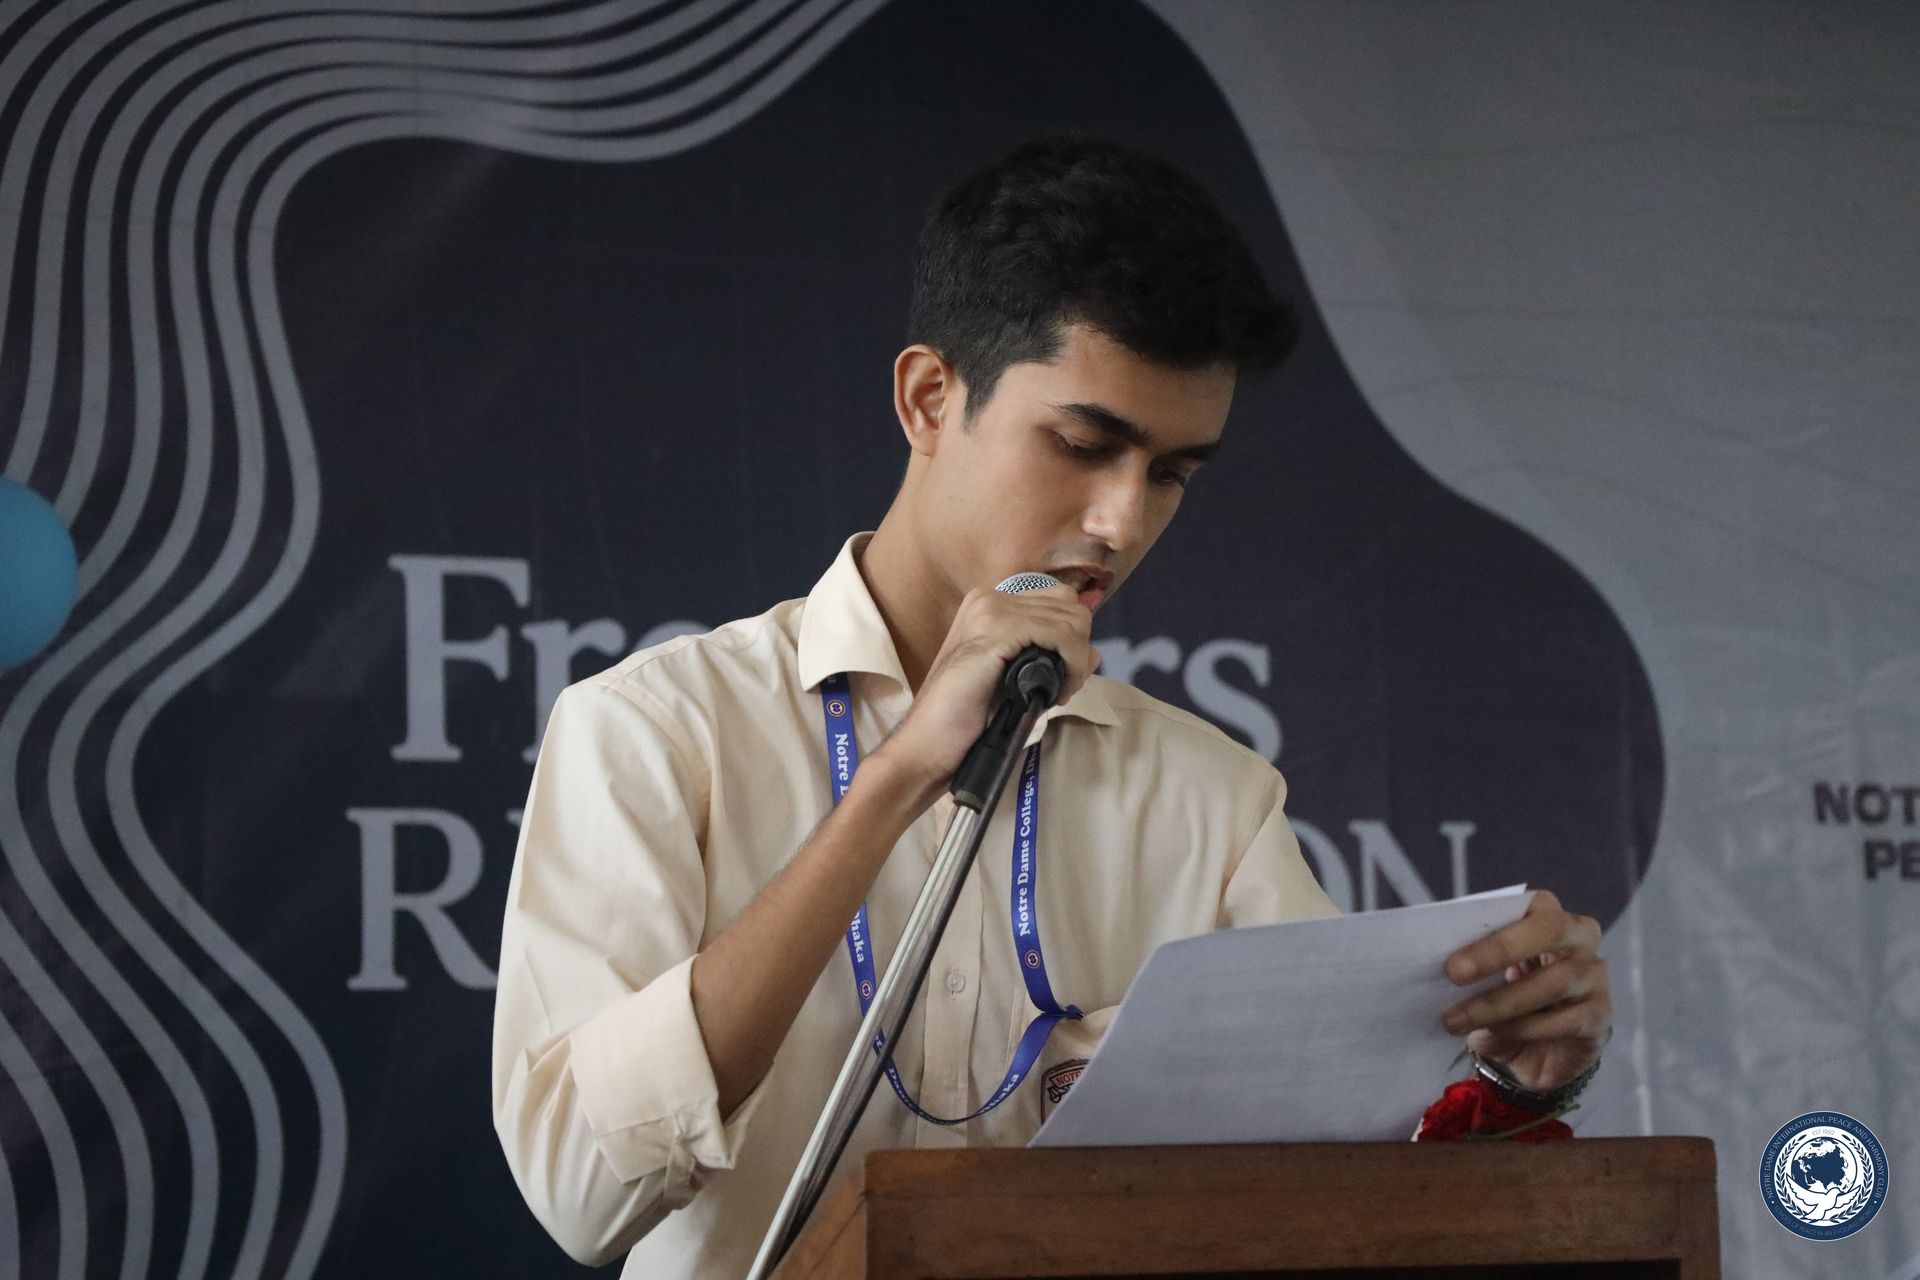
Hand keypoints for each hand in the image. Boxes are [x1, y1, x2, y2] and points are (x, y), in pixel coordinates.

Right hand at [869, 583, 1098, 798]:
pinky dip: (1071, 664)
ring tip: (1055, 693)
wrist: (928, 744)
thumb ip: (1052, 660)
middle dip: (1076, 650)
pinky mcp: (996, 630)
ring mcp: (991, 610)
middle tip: (1060, 689)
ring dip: (1075, 661)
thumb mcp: (1017, 680)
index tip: (1060, 681)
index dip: (1070, 641)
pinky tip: (1056, 691)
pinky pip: (1060, 635)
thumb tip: (1093, 652)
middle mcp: (989, 597)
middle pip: (1069, 607)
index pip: (1058, 603)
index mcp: (990, 605)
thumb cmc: (965, 718)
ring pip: (1071, 619)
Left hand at [1439, 889, 1611, 1091]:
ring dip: (1499, 1003)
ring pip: (1555, 982)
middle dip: (1499, 950)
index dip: (1494, 930)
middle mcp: (1580, 939)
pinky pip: (1568, 1020)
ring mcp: (1595, 978)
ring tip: (1457, 1019)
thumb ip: (1469, 957)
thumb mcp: (1482, 976)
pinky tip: (1497, 1034)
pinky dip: (1526, 1028)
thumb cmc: (1503, 998)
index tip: (1451, 959)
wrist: (1532, 1055)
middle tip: (1454, 974)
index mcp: (1549, 916)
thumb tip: (1433, 955)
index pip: (1533, 906)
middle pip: (1552, 931)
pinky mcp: (1600, 1017)